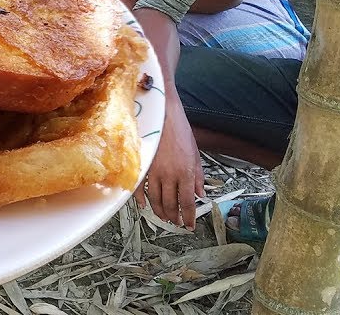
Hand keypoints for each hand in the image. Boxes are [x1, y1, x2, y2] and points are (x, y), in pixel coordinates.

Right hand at [136, 99, 204, 227]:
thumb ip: (198, 176)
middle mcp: (169, 175)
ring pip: (154, 199)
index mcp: (186, 173)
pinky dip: (141, 199)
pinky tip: (144, 206)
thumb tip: (200, 194)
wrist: (162, 114)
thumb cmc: (180, 131)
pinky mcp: (142, 166)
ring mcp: (153, 171)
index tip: (189, 225)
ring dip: (159, 211)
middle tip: (175, 222)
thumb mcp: (196, 154)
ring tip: (163, 217)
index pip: (188, 202)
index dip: (188, 216)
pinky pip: (139, 188)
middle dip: (173, 216)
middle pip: (170, 204)